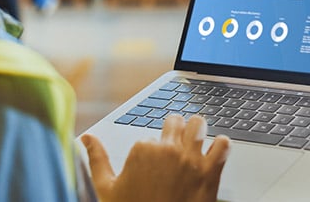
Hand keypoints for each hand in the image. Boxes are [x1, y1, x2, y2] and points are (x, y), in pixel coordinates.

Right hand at [81, 114, 230, 201]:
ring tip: (195, 138)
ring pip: (199, 125)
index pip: (150, 134)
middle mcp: (168, 150)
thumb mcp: (107, 188)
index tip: (152, 160)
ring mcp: (191, 160)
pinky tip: (216, 150)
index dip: (152, 146)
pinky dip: (221, 145)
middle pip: (176, 121)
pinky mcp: (211, 173)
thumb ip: (97, 158)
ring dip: (197, 130)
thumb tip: (86, 138)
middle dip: (175, 130)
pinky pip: (222, 146)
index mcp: (143, 149)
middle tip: (174, 144)